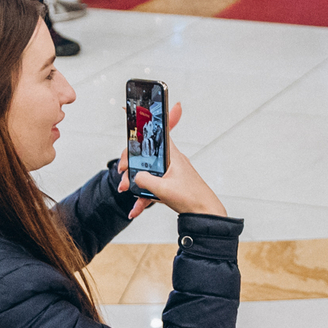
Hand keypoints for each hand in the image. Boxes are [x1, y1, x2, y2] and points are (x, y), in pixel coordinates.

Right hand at [117, 103, 226, 218]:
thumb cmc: (191, 198)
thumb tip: (135, 176)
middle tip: (122, 171)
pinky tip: (135, 209)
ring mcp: (169, 174)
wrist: (205, 214)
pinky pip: (151, 188)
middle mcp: (170, 161)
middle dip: (130, 163)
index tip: (135, 112)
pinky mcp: (169, 186)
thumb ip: (144, 179)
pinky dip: (143, 197)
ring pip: (146, 173)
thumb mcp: (163, 188)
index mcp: (172, 156)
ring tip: (126, 190)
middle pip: (145, 155)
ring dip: (134, 182)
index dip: (146, 122)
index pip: (158, 132)